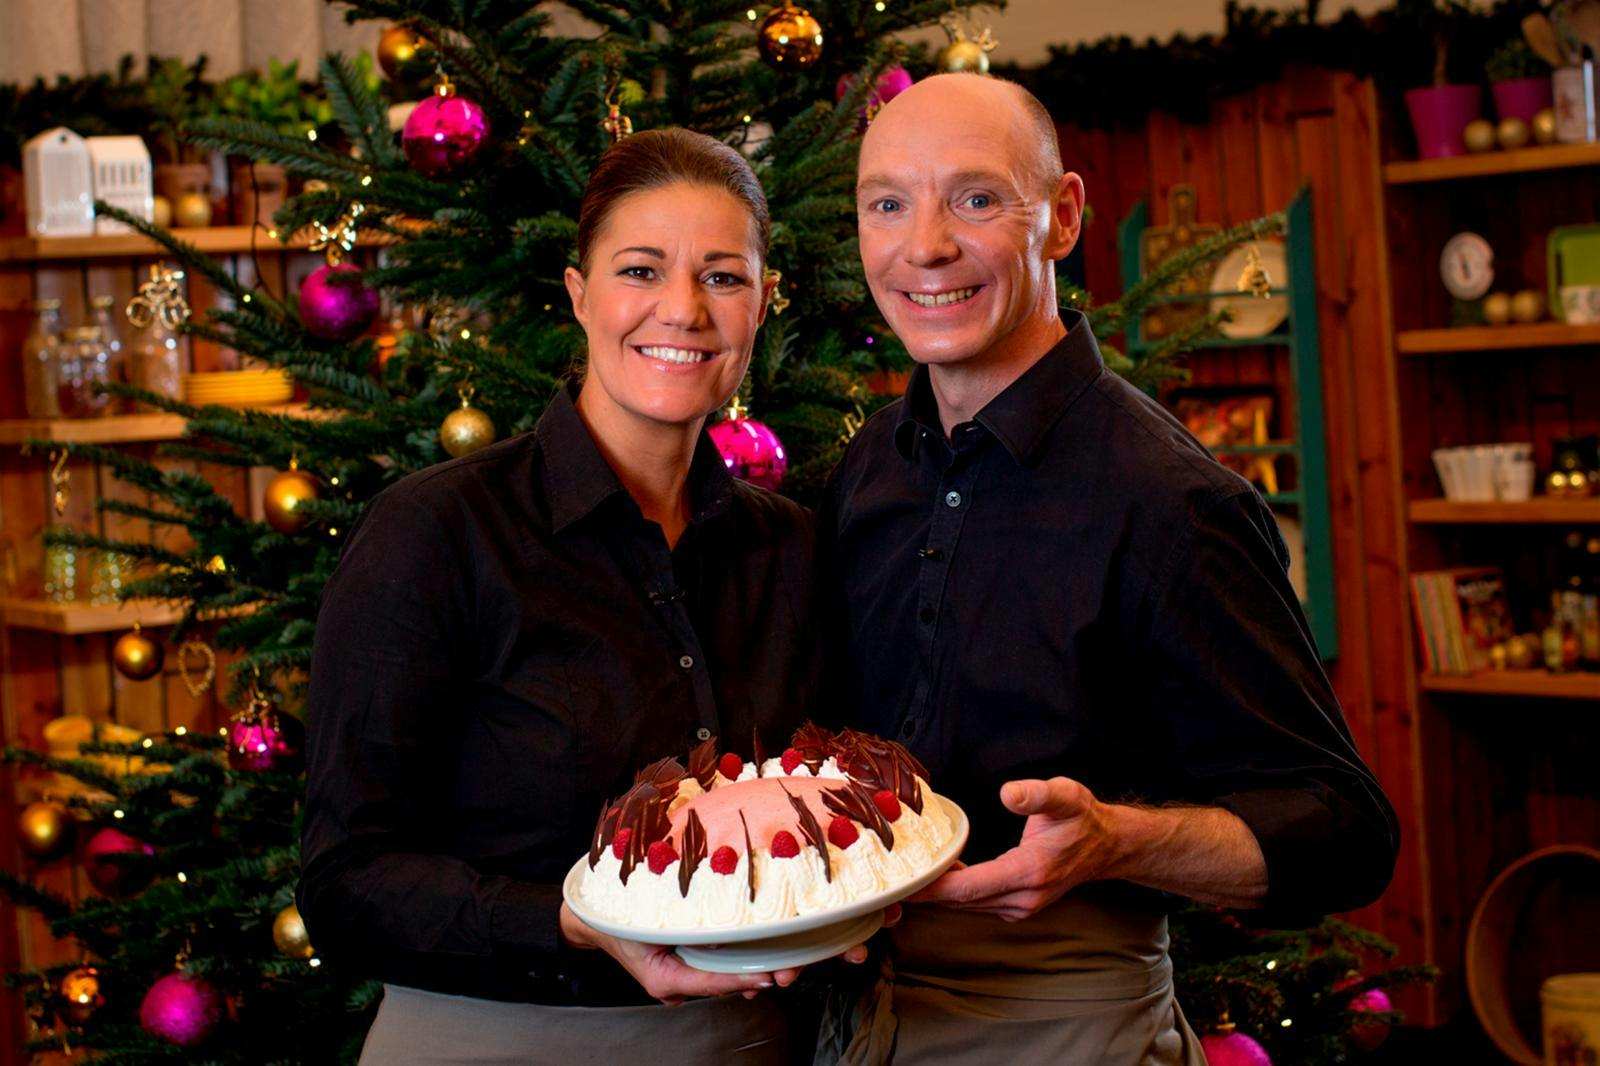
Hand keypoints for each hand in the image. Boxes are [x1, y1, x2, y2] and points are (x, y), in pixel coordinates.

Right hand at [560, 903, 798, 1004]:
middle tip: (783, 972)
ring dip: (744, 968)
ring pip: (718, 977)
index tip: (767, 977)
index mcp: (664, 979)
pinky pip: (710, 967)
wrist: (599, 922)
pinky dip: (730, 960)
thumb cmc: (620, 918)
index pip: (711, 982)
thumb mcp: (649, 920)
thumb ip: (683, 928)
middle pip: (720, 983)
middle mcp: (674, 986)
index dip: (741, 979)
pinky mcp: (682, 969)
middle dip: (751, 976)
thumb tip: (720, 931)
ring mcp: (678, 980)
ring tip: (775, 963)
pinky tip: (753, 954)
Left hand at [909, 777, 1121, 921]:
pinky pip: (978, 904)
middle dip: (928, 894)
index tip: (906, 884)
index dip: (936, 888)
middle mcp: (1024, 897)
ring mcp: (1022, 906)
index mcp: (1030, 871)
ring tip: (907, 880)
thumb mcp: (1065, 795)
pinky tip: (939, 878)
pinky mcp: (1018, 906)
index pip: (972, 886)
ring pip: (969, 906)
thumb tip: (1008, 793)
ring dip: (939, 896)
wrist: (1108, 846)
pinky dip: (956, 895)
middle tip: (892, 882)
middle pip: (964, 901)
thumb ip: (1036, 794)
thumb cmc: (1083, 820)